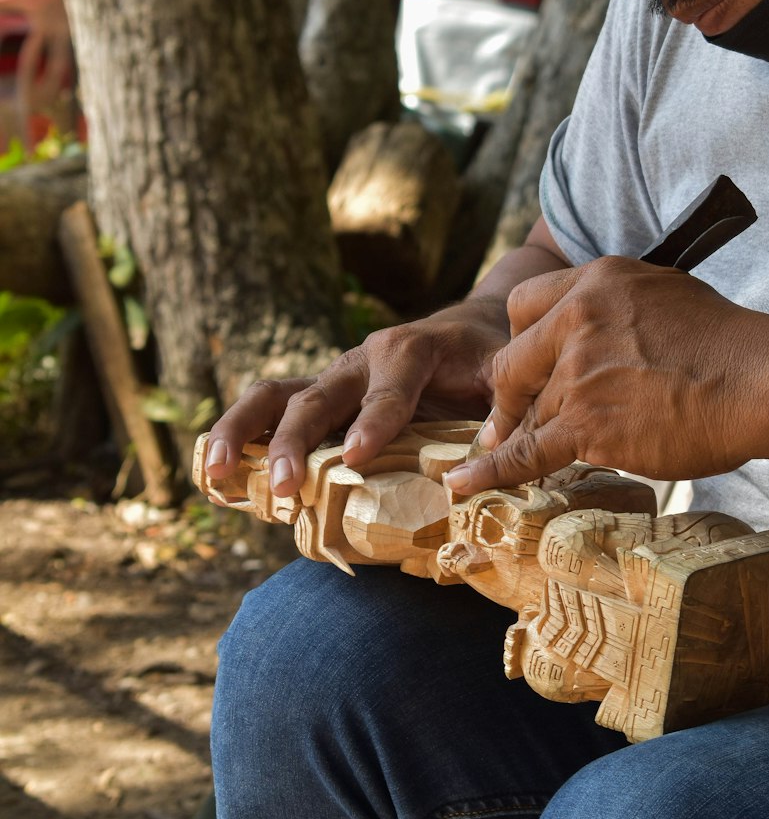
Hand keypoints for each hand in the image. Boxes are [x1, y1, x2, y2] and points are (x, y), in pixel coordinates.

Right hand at [203, 298, 507, 497]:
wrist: (466, 331)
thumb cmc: (485, 359)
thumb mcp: (503, 376)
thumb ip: (503, 411)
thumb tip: (493, 458)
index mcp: (409, 351)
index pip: (389, 389)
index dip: (374, 421)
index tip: (355, 456)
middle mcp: (361, 361)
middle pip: (316, 396)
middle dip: (297, 442)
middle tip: (286, 487)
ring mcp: (332, 380)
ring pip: (274, 397)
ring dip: (243, 434)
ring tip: (215, 474)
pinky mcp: (319, 398)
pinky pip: (271, 412)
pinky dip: (240, 439)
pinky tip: (214, 477)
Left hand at [446, 258, 768, 493]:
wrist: (757, 381)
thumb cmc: (725, 341)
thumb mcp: (660, 290)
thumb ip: (614, 303)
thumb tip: (597, 325)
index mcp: (595, 282)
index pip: (523, 304)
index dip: (522, 340)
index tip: (527, 365)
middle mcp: (577, 321)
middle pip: (512, 361)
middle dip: (509, 393)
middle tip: (509, 416)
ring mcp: (578, 375)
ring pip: (531, 411)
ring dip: (536, 432)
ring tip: (532, 452)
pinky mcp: (586, 427)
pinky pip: (526, 453)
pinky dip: (491, 470)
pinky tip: (462, 483)